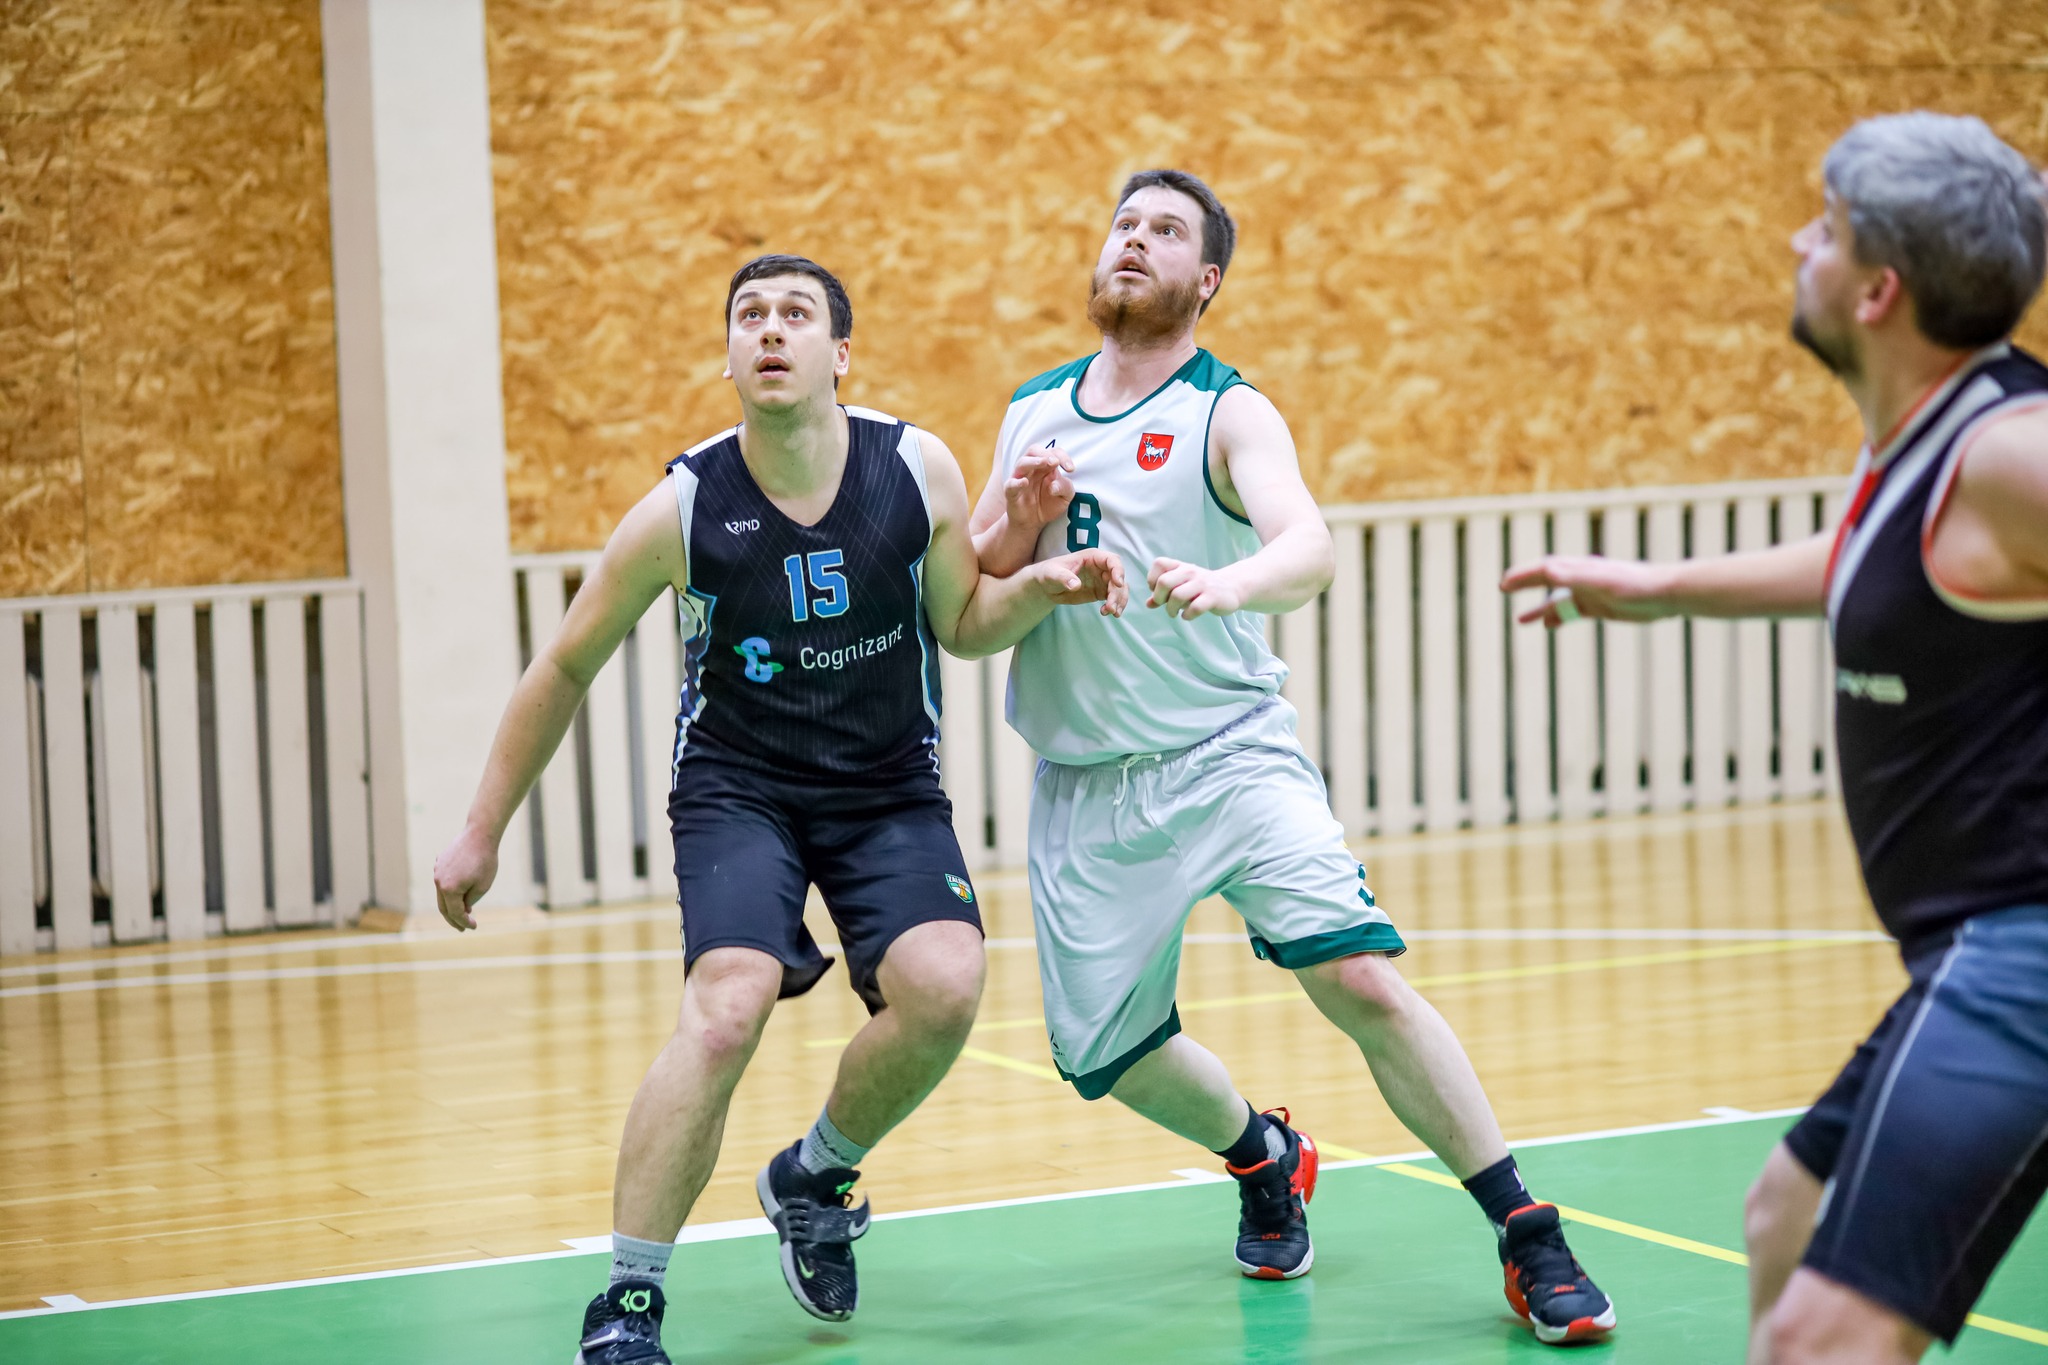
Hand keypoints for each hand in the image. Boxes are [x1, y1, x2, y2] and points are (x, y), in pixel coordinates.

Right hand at [432, 824, 498, 929]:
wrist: (480, 834)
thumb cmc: (485, 861)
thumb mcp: (482, 886)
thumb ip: (470, 901)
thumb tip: (462, 910)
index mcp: (449, 889)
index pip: (455, 912)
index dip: (464, 922)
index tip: (473, 927)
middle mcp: (438, 881)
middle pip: (443, 906)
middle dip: (453, 919)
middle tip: (463, 928)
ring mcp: (437, 871)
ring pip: (441, 894)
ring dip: (450, 905)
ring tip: (462, 913)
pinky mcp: (440, 863)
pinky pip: (443, 881)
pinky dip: (449, 892)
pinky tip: (458, 895)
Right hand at [1004, 444, 1075, 532]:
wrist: (1033, 523)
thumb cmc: (1049, 504)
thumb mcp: (1065, 497)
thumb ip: (1065, 487)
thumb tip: (1054, 485)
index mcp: (1046, 466)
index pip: (1053, 452)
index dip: (1063, 456)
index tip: (1070, 469)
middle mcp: (1032, 469)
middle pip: (1034, 450)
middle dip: (1045, 453)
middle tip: (1055, 462)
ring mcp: (1019, 478)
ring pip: (1022, 463)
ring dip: (1033, 461)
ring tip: (1044, 463)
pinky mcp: (1011, 492)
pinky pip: (1010, 484)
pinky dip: (1016, 482)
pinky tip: (1024, 483)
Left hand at [1033, 548, 1128, 615]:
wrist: (1047, 586)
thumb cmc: (1049, 573)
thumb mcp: (1053, 573)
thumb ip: (1063, 577)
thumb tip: (1075, 585)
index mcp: (1092, 557)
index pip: (1112, 560)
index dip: (1118, 570)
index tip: (1118, 584)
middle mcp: (1101, 567)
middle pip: (1118, 578)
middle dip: (1117, 593)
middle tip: (1111, 607)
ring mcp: (1102, 580)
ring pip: (1119, 589)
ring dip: (1119, 601)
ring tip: (1110, 612)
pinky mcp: (1101, 592)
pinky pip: (1113, 598)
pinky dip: (1114, 606)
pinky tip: (1106, 612)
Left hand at [1146, 557, 1245, 619]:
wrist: (1231, 588)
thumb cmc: (1200, 588)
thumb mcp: (1181, 586)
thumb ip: (1164, 594)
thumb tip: (1148, 604)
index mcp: (1181, 567)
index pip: (1159, 564)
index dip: (1153, 578)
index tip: (1157, 590)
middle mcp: (1190, 572)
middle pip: (1164, 582)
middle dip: (1159, 597)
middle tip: (1164, 604)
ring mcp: (1202, 584)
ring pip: (1177, 596)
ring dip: (1171, 609)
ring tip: (1174, 613)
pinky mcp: (1212, 597)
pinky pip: (1195, 608)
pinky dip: (1187, 615)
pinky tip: (1187, 616)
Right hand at [1500, 555, 1679, 627]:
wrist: (1664, 594)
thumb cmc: (1634, 585)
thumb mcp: (1599, 582)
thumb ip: (1572, 576)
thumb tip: (1546, 572)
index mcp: (1578, 569)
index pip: (1543, 570)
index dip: (1522, 576)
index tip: (1504, 584)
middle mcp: (1581, 578)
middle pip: (1546, 580)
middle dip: (1525, 585)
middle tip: (1504, 589)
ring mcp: (1590, 593)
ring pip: (1558, 601)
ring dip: (1539, 608)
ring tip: (1521, 620)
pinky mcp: (1601, 606)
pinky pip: (1573, 612)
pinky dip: (1559, 618)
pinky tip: (1550, 627)